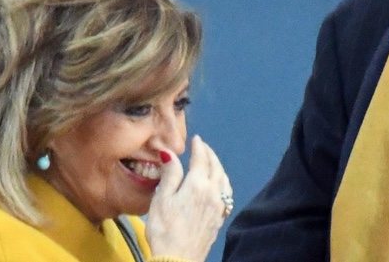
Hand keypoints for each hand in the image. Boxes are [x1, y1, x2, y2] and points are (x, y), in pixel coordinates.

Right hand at [146, 135, 232, 261]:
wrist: (178, 260)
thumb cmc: (165, 231)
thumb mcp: (162, 199)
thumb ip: (170, 174)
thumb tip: (171, 154)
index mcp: (198, 185)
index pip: (201, 159)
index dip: (199, 147)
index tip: (197, 139)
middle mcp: (213, 193)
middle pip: (216, 167)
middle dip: (210, 154)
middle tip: (203, 147)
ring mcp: (219, 207)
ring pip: (224, 180)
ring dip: (218, 167)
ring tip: (212, 163)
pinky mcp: (219, 219)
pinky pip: (227, 194)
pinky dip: (223, 183)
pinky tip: (218, 186)